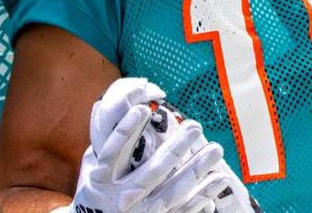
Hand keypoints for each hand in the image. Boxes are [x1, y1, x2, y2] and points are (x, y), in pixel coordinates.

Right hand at [69, 77, 231, 212]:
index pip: (114, 153)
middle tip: (195, 126)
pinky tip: (220, 177)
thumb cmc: (97, 193)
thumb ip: (101, 147)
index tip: (142, 109)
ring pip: (172, 192)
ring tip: (216, 149)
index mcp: (101, 181)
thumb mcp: (91, 171)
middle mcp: (121, 198)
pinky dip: (203, 195)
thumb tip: (109, 110)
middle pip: (152, 172)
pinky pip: (183, 210)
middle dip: (175, 148)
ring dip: (196, 170)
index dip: (126, 131)